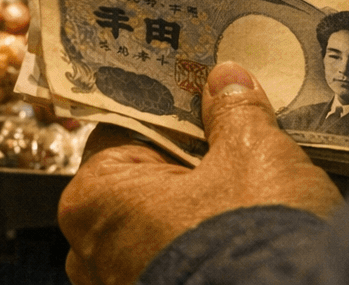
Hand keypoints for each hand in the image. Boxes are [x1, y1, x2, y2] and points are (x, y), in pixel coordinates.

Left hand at [58, 61, 343, 284]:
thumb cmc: (255, 238)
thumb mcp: (254, 154)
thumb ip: (234, 113)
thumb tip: (228, 82)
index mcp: (95, 197)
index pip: (123, 136)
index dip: (169, 122)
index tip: (201, 115)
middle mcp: (92, 250)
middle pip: (136, 189)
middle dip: (179, 176)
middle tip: (229, 161)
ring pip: (151, 236)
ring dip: (188, 221)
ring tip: (242, 207)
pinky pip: (166, 268)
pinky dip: (195, 258)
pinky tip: (236, 246)